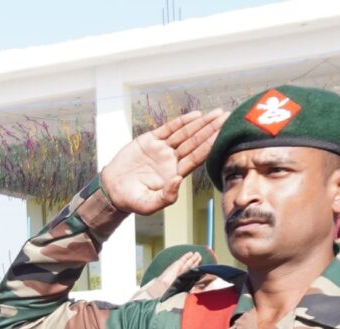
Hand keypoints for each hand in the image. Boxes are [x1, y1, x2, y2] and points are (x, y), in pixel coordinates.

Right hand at [100, 109, 226, 215]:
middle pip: (196, 142)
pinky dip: (181, 122)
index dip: (211, 145)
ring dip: (201, 123)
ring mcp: (162, 149)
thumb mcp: (149, 205)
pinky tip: (195, 115)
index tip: (224, 135)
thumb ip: (166, 196)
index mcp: (175, 174)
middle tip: (227, 117)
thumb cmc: (131, 200)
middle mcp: (172, 160)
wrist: (112, 190)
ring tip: (216, 113)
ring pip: (185, 134)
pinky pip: (169, 129)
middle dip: (211, 129)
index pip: (197, 157)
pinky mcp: (150, 140)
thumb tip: (179, 179)